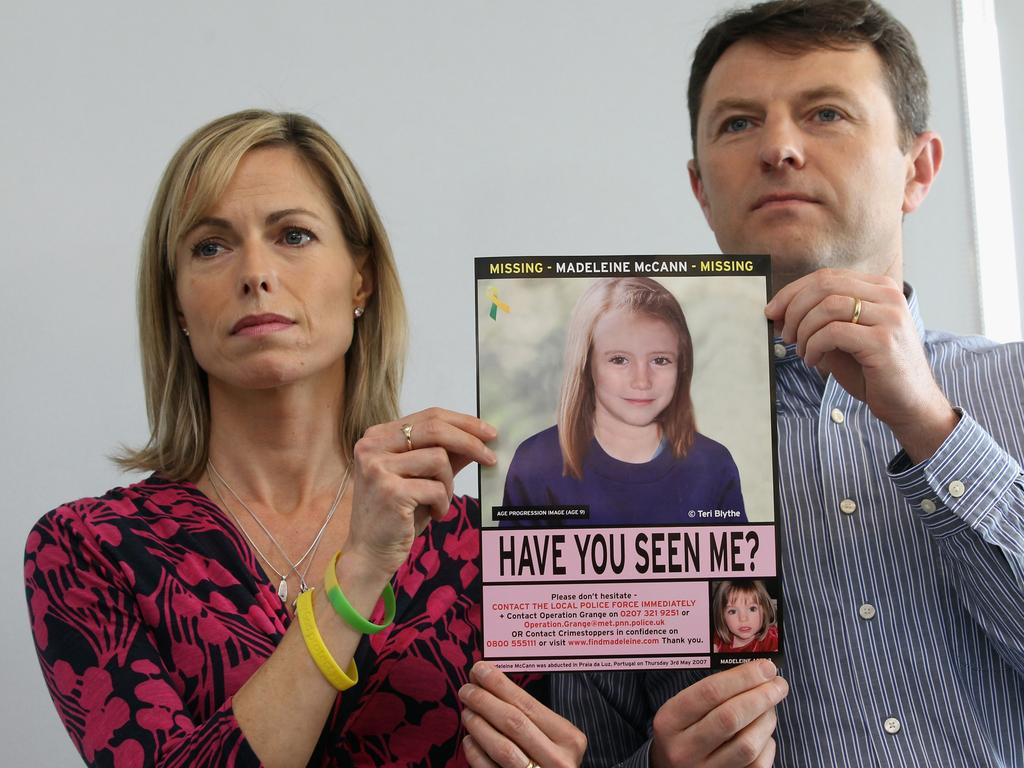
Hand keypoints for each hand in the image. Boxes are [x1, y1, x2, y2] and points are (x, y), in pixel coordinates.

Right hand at [345, 408, 496, 577]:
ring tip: (439, 501)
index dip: (464, 422)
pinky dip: (443, 503)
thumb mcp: (422, 478)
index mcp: (378, 436)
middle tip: (491, 458)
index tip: (489, 433)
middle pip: (435, 429)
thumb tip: (479, 437)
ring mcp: (377, 467)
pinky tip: (433, 514)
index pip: (429, 416)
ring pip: (438, 459)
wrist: (369, 552)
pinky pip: (436, 488)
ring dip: (448, 484)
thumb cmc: (397, 514)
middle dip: (470, 442)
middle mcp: (372, 446)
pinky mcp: (389, 491)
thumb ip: (445, 455)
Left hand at [460, 662, 585, 767]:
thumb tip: (488, 680)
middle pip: (514, 723)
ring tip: (466, 712)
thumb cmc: (552, 759)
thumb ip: (530, 714)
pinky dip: (476, 753)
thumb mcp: (555, 736)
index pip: (528, 705)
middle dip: (485, 701)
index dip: (500, 685)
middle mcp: (558, 760)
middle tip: (466, 690)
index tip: (479, 670)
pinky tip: (469, 740)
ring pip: (502, 748)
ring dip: (478, 725)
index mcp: (569, 738)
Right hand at [651, 660, 786, 767]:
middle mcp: (683, 749)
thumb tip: (757, 672)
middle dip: (761, 696)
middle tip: (779, 684)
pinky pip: (756, 765)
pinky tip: (763, 734)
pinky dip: (767, 744)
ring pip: (747, 745)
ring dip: (766, 720)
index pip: (710, 692)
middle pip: (730, 718)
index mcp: (669, 721)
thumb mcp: (682, 709)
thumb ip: (712, 692)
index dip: (743, 677)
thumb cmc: (684, 730)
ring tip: (770, 707)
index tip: (765, 668)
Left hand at [765, 269, 957, 461]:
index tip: (773, 311)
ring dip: (803, 330)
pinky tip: (812, 361)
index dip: (793, 292)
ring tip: (800, 350)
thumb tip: (778, 313)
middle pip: (824, 285)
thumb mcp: (841, 339)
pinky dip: (813, 346)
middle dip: (793, 308)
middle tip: (784, 333)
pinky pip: (833, 332)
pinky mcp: (883, 341)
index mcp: (879, 289)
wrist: (909, 404)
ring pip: (827, 306)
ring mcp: (889, 317)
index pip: (826, 277)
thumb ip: (816, 322)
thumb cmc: (873, 371)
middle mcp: (888, 296)